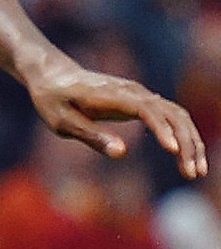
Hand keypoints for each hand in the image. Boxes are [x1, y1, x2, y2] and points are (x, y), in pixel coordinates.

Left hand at [23, 56, 206, 178]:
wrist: (53, 76)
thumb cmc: (53, 100)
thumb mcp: (62, 121)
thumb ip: (91, 135)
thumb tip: (122, 153)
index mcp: (111, 95)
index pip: (146, 109)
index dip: (162, 129)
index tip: (173, 151)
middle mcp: (132, 91)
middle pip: (171, 113)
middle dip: (187, 142)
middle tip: (192, 173)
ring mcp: (140, 94)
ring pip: (177, 115)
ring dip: (191, 141)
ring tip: (195, 171)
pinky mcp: (143, 101)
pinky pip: (171, 117)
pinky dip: (184, 135)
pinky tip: (186, 157)